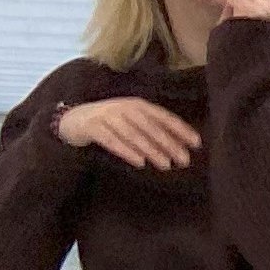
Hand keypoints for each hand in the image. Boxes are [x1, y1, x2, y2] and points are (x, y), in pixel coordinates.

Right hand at [55, 97, 200, 168]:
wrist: (73, 119)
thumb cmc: (110, 122)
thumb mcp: (132, 121)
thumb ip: (153, 129)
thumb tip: (180, 146)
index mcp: (138, 105)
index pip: (163, 116)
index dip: (181, 129)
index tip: (197, 143)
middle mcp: (124, 108)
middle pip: (150, 127)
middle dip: (169, 144)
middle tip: (184, 160)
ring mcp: (107, 116)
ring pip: (133, 135)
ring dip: (152, 150)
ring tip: (166, 165)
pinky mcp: (93, 128)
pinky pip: (112, 141)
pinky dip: (127, 151)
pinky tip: (140, 162)